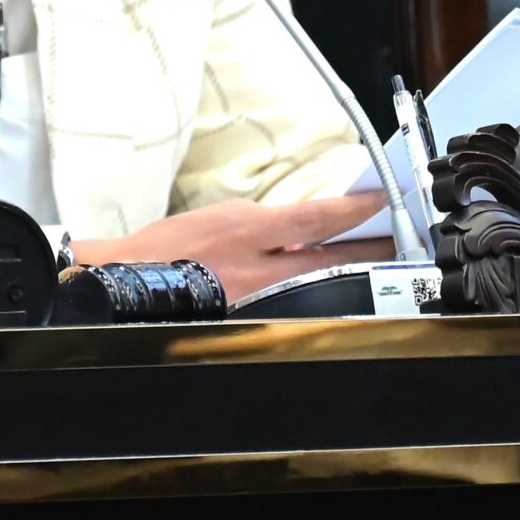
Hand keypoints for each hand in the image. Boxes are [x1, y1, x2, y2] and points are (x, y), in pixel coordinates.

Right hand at [72, 195, 386, 301]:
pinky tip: (322, 294)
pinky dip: (309, 296)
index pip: (316, 218)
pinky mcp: (246, 319)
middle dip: (367, 250)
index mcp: (246, 230)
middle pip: (330, 258)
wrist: (122, 284)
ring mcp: (255, 298)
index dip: (354, 210)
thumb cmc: (161, 248)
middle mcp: (257, 266)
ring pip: (315, 285)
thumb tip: (291, 232)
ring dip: (344, 275)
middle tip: (397, 241)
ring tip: (370, 267)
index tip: (379, 199)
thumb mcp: (214, 218)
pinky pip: (289, 304)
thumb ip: (257, 224)